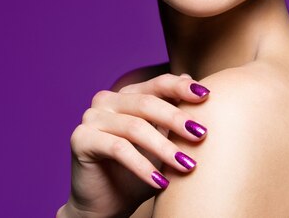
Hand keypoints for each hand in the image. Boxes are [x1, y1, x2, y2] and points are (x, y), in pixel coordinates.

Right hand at [57, 72, 210, 217]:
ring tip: (188, 165)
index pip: (157, 84)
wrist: (105, 205)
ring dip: (164, 147)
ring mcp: (91, 117)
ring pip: (135, 127)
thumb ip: (172, 113)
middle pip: (147, 103)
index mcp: (126, 95)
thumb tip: (195, 83)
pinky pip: (118, 149)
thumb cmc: (137, 171)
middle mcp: (106, 100)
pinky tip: (161, 183)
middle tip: (201, 135)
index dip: (181, 88)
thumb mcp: (160, 140)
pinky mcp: (81, 139)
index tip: (207, 96)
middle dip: (177, 119)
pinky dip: (142, 166)